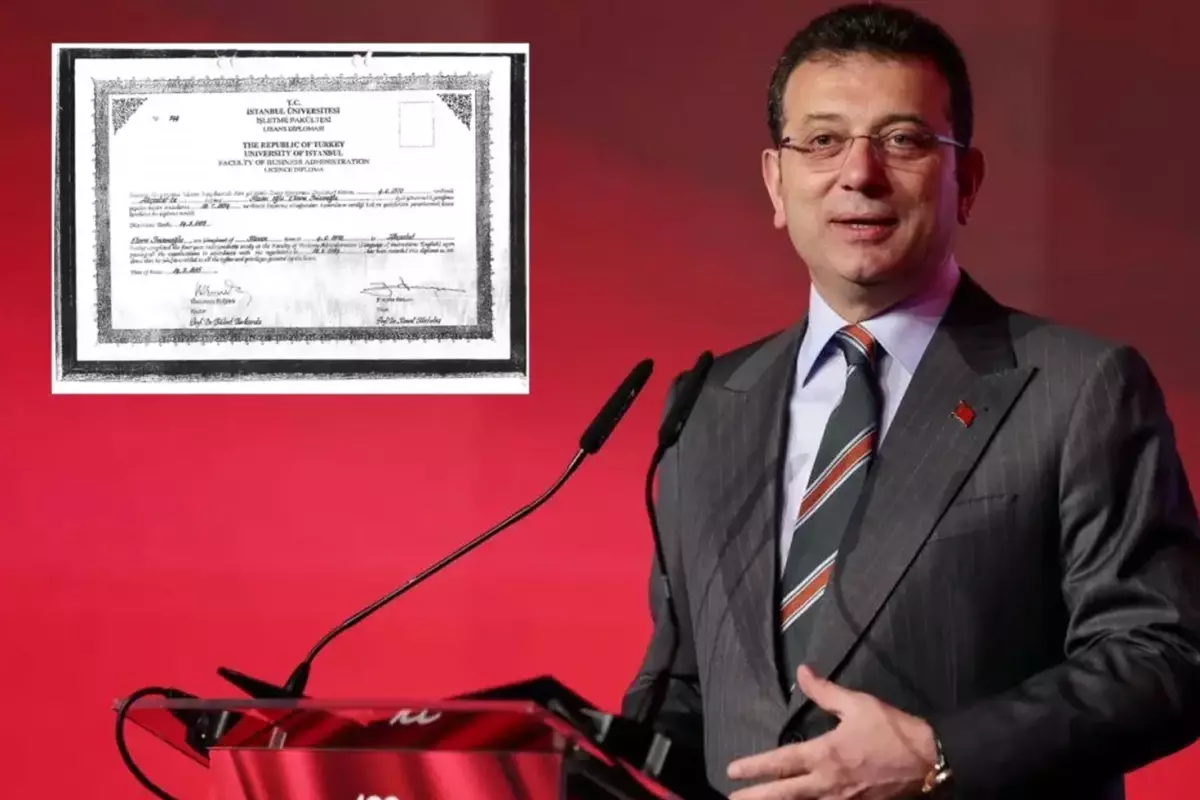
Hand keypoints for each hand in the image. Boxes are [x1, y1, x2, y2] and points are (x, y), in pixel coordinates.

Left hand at [726, 665, 937, 799]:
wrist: (928, 759)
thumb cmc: (891, 729)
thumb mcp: (857, 704)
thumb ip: (825, 691)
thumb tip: (802, 672)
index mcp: (825, 754)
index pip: (782, 762)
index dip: (755, 767)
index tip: (733, 770)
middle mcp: (828, 782)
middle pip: (785, 794)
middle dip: (758, 797)